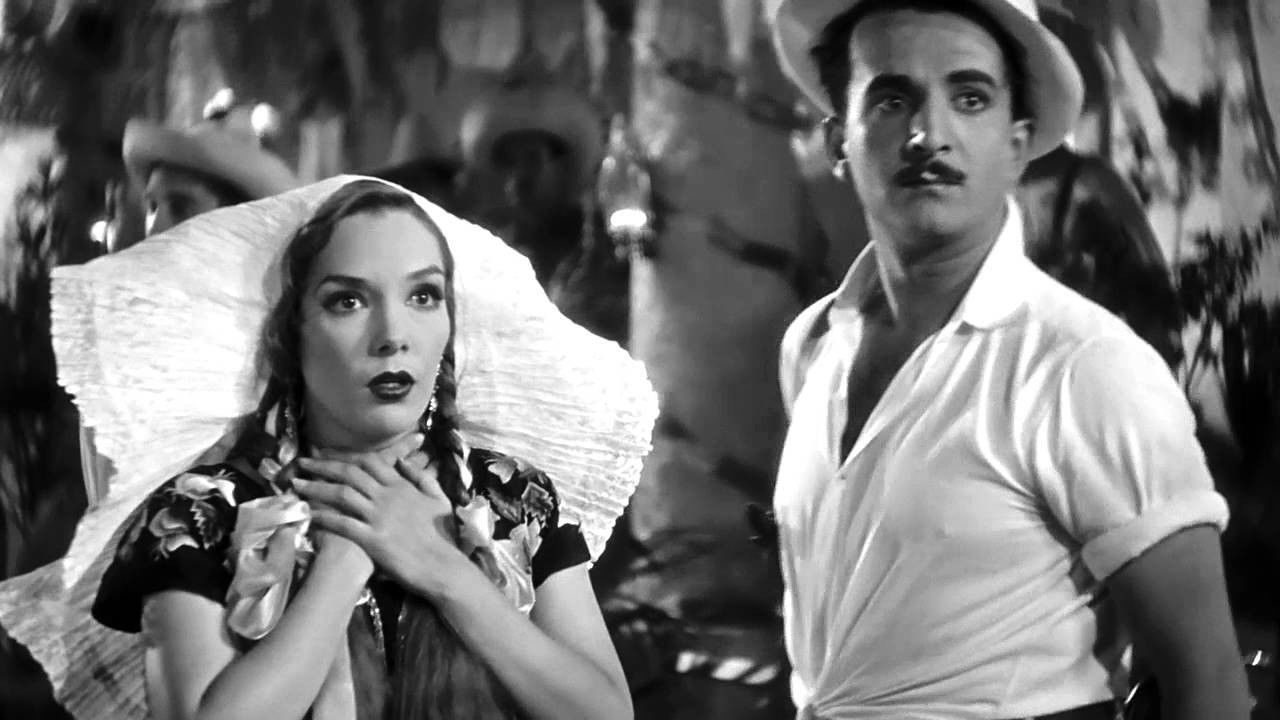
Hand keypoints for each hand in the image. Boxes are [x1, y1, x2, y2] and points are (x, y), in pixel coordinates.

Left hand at [291, 446, 467, 600]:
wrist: (443, 565)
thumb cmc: (443, 534)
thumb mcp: (438, 498)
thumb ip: (421, 477)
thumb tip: (404, 460)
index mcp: (401, 485)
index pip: (370, 461)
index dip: (345, 455)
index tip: (326, 452)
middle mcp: (386, 496)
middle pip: (350, 473)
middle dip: (323, 465)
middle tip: (302, 461)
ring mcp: (378, 517)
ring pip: (341, 494)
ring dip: (316, 487)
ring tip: (296, 484)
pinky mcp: (371, 539)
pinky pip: (342, 523)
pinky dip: (324, 516)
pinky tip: (309, 514)